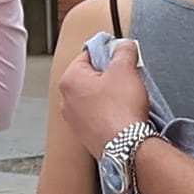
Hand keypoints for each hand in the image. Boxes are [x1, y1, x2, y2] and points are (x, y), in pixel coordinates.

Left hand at [49, 28, 148, 161]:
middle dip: (109, 75)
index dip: (107, 52)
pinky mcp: (85, 135)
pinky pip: (97, 116)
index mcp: (70, 80)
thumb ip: (124, 51)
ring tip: (126, 98)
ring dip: (109, 95)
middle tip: (126, 78)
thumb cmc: (120, 111)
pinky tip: (123, 114)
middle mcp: (66, 101)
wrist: (126, 147)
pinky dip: (109, 112)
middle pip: (90, 76)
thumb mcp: (126, 69)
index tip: (120, 55)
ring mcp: (74, 120)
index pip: (87, 54)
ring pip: (94, 97)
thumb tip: (124, 45)